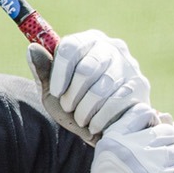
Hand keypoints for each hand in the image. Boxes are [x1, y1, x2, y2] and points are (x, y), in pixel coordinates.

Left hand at [26, 30, 150, 144]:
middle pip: (86, 69)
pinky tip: (95, 125)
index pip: (71, 46)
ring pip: (101, 89)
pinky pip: (116, 103)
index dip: (59, 72)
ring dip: (85, 110)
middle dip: (72, 95)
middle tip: (68, 107)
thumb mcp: (53, 92)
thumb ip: (43, 71)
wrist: (103, 130)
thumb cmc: (75, 105)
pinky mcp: (141, 87)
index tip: (54, 91)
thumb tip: (32, 48)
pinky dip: (100, 119)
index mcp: (89, 41)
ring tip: (81, 119)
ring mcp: (130, 66)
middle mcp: (112, 48)